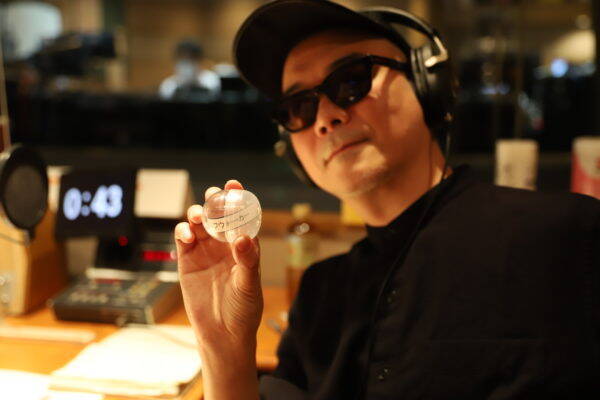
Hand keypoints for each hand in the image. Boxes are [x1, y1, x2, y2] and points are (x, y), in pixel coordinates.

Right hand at [175, 179, 262, 351]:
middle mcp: (224, 243)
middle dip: (214, 201)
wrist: (223, 333)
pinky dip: (183, 231)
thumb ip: (247, 261)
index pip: (241, 216)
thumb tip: (242, 238)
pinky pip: (183, 237)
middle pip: (217, 214)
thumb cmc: (243, 309)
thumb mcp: (249, 285)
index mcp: (244, 245)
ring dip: (197, 213)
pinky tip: (187, 236)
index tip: (234, 185)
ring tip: (198, 217)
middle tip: (212, 196)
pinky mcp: (187, 260)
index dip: (238, 198)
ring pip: (198, 222)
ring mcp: (205, 250)